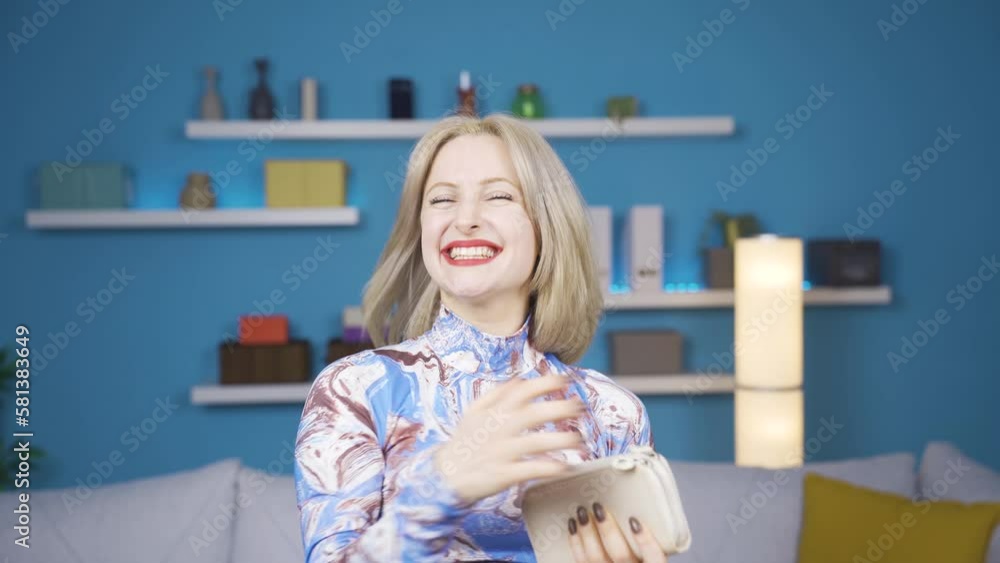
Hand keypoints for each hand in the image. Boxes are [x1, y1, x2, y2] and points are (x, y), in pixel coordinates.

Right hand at [433, 374, 584, 504]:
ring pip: (535, 442)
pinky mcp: (503, 474)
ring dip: (561, 440)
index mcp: (495, 411)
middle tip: (580, 407)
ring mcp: (502, 451)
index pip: (522, 390)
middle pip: (533, 413)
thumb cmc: (465, 442)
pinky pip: (529, 470)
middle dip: (560, 408)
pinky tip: (564, 467)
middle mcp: (500, 428)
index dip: (545, 383)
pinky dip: (548, 468)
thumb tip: (518, 379)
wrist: (445, 475)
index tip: (566, 380)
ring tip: (579, 440)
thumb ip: (495, 394)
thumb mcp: (474, 412)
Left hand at [569, 503, 666, 562]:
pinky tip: (573, 526)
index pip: (655, 558)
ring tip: (581, 513)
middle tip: (598, 508)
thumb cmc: (635, 551)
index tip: (634, 520)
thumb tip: (633, 499)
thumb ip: (648, 532)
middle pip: (621, 555)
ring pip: (597, 558)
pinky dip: (576, 543)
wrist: (614, 562)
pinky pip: (581, 561)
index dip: (646, 541)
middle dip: (608, 530)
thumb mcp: (648, 545)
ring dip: (588, 533)